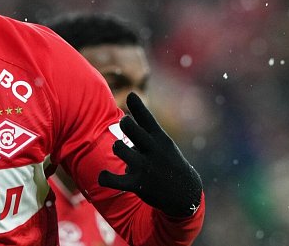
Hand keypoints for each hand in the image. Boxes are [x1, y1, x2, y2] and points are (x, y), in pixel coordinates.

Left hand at [98, 93, 201, 216]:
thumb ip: (145, 121)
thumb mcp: (162, 140)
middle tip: (125, 126)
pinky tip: (104, 176)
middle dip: (124, 123)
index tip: (131, 95)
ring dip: (118, 147)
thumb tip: (130, 94)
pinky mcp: (138, 184)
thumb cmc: (167, 160)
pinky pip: (115, 180)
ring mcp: (145, 167)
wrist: (184, 193)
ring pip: (119, 148)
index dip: (138, 106)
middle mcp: (153, 150)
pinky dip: (105, 178)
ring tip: (123, 151)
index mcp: (160, 138)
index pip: (147, 118)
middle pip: (129, 127)